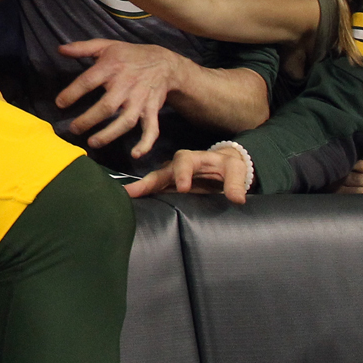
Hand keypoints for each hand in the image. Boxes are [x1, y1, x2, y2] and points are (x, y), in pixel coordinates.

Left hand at [55, 39, 190, 158]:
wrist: (164, 63)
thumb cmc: (129, 55)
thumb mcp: (106, 46)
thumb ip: (82, 48)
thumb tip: (60, 49)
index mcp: (112, 68)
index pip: (88, 81)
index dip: (72, 93)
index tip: (60, 104)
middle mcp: (126, 85)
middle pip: (107, 106)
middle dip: (88, 120)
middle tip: (73, 129)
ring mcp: (140, 99)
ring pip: (126, 121)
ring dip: (110, 134)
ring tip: (92, 142)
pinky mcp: (152, 110)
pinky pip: (152, 129)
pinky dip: (146, 143)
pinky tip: (135, 154)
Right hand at [123, 147, 250, 201]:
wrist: (224, 167)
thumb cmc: (229, 167)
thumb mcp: (236, 171)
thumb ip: (236, 183)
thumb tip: (237, 199)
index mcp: (194, 158)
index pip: (185, 161)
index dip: (182, 173)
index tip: (183, 188)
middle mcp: (178, 166)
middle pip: (160, 172)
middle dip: (147, 182)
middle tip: (133, 191)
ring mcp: (171, 177)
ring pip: (153, 181)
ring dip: (140, 189)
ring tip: (125, 197)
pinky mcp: (169, 187)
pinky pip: (155, 191)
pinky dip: (144, 196)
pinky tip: (131, 203)